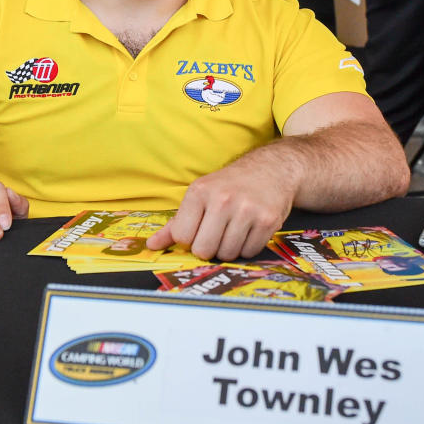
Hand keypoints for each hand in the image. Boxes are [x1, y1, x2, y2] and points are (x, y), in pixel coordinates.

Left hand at [147, 164, 292, 260]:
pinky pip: (249, 252)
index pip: (182, 236)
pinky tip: (249, 230)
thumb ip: (176, 223)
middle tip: (216, 234)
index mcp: (200, 191)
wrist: (271, 169)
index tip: (198, 230)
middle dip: (209, 248)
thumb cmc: (230, 185)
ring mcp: (247, 210)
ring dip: (229, 249)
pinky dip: (247, 248)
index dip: (189, 240)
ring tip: (234, 230)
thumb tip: (152, 245)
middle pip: (204, 250)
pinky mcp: (267, 220)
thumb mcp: (200, 194)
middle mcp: (223, 199)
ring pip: (227, 254)